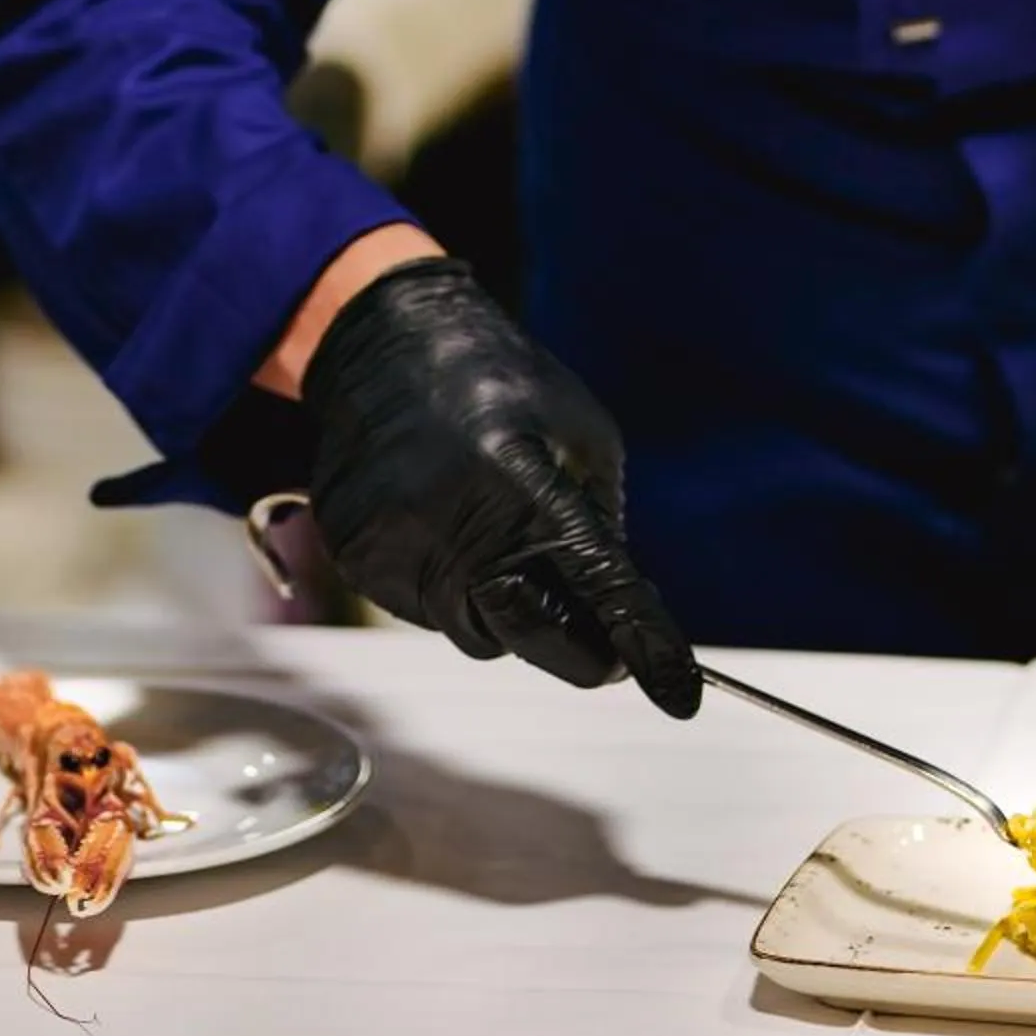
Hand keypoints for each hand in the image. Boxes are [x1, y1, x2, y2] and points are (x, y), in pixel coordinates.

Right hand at [300, 261, 699, 715]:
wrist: (381, 343)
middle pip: (528, 636)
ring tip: (502, 535)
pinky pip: (428, 612)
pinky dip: (456, 591)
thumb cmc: (492, 375)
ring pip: (476, 632)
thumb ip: (599, 519)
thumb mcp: (579, 427)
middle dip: (579, 648)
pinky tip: (450, 528)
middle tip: (611, 646)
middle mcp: (445, 521)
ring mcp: (392, 547)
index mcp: (514, 478)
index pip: (591, 581)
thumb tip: (615, 605)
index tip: (679, 692)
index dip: (641, 641)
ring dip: (509, 611)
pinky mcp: (357, 560)